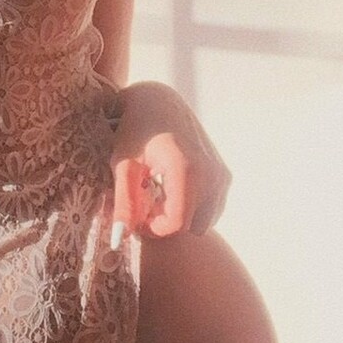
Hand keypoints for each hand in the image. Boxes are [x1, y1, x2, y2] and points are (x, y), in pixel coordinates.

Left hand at [108, 81, 230, 243]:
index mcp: (186, 171)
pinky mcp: (224, 176)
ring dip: (179, 217)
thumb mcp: (124, 165)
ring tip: (157, 195)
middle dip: (165, 223)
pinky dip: (192, 208)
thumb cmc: (136, 131)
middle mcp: (211, 175)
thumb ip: (124, 204)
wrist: (160, 102)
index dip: (152, 229)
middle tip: (143, 204)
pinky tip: (173, 189)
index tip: (136, 215)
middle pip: (188, 226)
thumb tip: (118, 241)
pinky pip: (210, 210)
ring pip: (201, 222)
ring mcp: (221, 175)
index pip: (175, 225)